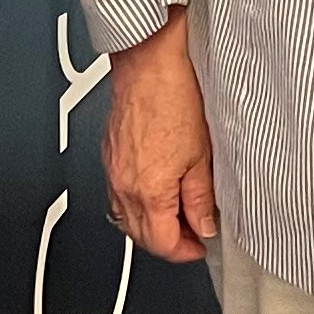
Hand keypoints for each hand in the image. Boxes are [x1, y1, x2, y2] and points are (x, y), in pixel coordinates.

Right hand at [103, 7, 221, 260]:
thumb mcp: (202, 155)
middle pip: (141, 236)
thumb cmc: (173, 97)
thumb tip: (205, 224)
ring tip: (178, 213)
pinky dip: (138, 202)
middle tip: (194, 233)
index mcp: (148, 191)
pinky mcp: (109, 154)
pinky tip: (157, 190)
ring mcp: (112, 170)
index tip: (201, 245)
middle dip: (169, 241)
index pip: (162, 244)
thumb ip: (201, 198)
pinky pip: (119, 194)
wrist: (149, 62)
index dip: (186, 250)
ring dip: (152, 224)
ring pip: (127, 218)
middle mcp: (123, 185)